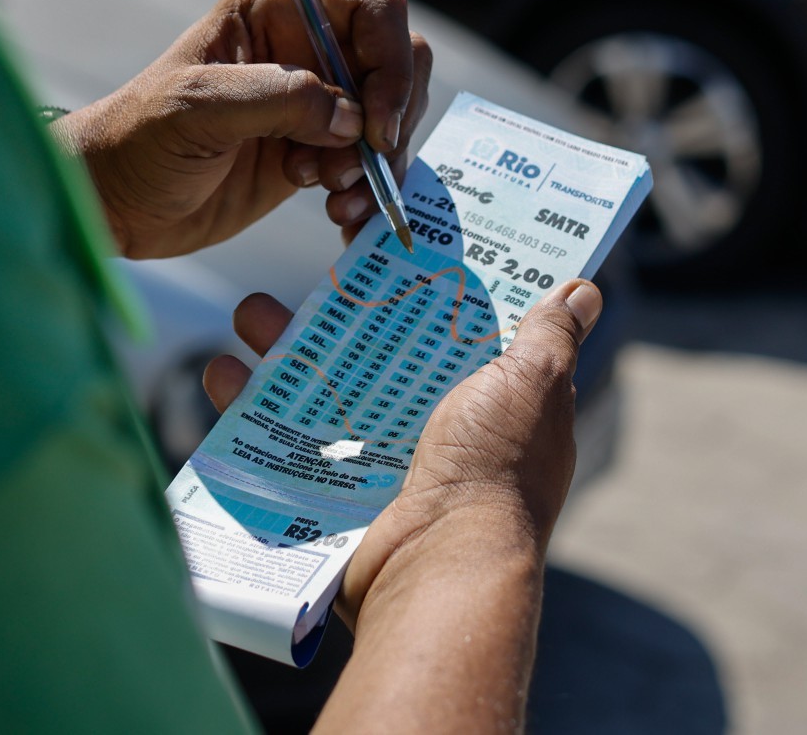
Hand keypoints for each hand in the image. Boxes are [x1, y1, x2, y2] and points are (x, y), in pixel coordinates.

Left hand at [53, 0, 431, 258]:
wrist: (116, 204)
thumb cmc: (139, 140)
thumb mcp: (197, 108)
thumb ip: (276, 100)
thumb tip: (352, 119)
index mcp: (277, 7)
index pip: (374, 11)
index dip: (390, 64)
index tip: (375, 126)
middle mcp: (307, 45)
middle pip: (399, 64)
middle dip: (390, 120)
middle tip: (359, 167)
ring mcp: (315, 101)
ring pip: (391, 119)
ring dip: (378, 165)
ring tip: (334, 198)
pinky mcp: (316, 151)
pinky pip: (372, 164)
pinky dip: (369, 192)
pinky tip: (341, 216)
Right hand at [202, 278, 602, 628]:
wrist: (437, 569)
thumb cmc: (493, 472)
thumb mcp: (530, 386)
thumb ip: (549, 339)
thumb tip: (585, 290)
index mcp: (492, 399)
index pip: (455, 326)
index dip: (426, 283)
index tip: (391, 239)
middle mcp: (438, 428)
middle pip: (379, 350)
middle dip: (339, 308)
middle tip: (309, 268)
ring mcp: (383, 460)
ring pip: (324, 388)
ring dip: (282, 348)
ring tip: (249, 313)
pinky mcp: (336, 490)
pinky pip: (286, 439)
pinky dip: (250, 407)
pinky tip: (221, 371)